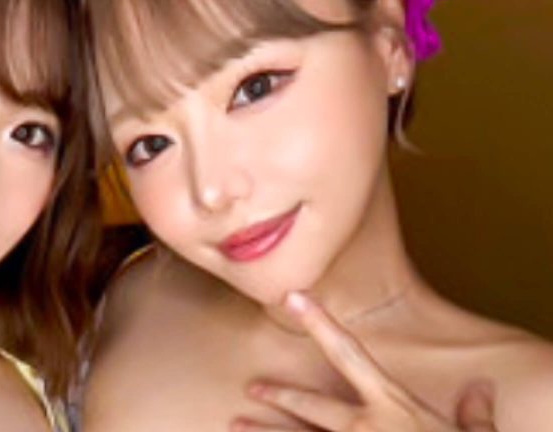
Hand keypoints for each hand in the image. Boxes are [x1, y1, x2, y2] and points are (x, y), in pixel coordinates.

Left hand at [232, 292, 496, 431]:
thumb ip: (474, 415)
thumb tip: (481, 389)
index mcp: (392, 408)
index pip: (348, 354)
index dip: (319, 323)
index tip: (294, 297)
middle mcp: (362, 429)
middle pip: (311, 405)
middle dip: (281, 393)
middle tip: (252, 386)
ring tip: (234, 426)